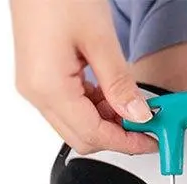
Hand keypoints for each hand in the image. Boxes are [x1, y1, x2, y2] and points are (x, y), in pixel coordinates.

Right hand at [10, 0, 156, 154]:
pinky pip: (69, 106)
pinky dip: (94, 107)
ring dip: (106, 121)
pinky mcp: (39, 76)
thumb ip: (120, 83)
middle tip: (146, 125)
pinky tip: (112, 94)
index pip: (93, 134)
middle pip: (82, 137)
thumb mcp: (99, 37)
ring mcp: (35, 85)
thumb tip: (138, 115)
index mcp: (48, 87)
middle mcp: (36, 92)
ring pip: (76, 124)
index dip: (126, 143)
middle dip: (116, 136)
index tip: (151, 141)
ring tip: (132, 104)